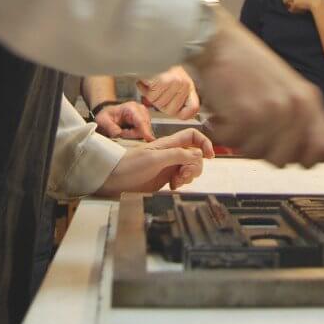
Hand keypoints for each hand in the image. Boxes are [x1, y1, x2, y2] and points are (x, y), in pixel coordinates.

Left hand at [94, 101, 154, 140]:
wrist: (109, 114)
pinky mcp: (145, 121)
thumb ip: (110, 127)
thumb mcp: (103, 120)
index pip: (141, 121)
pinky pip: (144, 133)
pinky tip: (128, 132)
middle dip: (133, 135)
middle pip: (144, 128)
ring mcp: (144, 115)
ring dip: (134, 135)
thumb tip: (118, 134)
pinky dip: (136, 135)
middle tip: (121, 133)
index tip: (150, 139)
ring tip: (123, 132)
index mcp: (131, 108)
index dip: (145, 131)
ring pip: (145, 131)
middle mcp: (140, 110)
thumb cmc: (107, 116)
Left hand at [96, 129, 214, 195]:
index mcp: (170, 143)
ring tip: (176, 181)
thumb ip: (177, 154)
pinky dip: (182, 183)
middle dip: (195, 166)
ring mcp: (168, 166)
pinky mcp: (164, 178)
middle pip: (195, 155)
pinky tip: (172, 187)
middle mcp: (171, 153)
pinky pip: (181, 179)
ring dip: (189, 176)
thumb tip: (198, 155)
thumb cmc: (130, 165)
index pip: (193, 136)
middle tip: (183, 175)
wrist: (113, 179)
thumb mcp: (155, 158)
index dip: (204, 143)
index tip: (210, 157)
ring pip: (190, 168)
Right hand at [137, 66, 199, 118]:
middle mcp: (185, 84)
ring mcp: (176, 82)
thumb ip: (176, 99)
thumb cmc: (158, 68)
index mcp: (189, 85)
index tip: (172, 109)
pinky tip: (147, 82)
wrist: (148, 52)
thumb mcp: (173, 84)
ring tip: (152, 83)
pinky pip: (152, 97)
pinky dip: (145, 90)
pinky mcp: (164, 81)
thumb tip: (180, 115)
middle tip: (157, 90)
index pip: (193, 110)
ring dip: (151, 95)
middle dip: (159, 103)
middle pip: (170, 111)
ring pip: (159, 104)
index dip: (181, 114)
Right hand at [190, 9, 323, 167]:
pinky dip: (222, 131)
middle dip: (264, 149)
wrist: (220, 43)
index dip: (307, 157)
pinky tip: (223, 111)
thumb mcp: (286, 90)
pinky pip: (233, 143)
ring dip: (240, 139)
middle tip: (252, 127)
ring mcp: (272, 112)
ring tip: (236, 114)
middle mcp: (295, 107)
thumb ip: (301, 121)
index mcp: (309, 101)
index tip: (291, 153)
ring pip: (257, 154)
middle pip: (285, 159)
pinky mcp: (246, 115)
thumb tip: (311, 158)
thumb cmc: (248, 66)